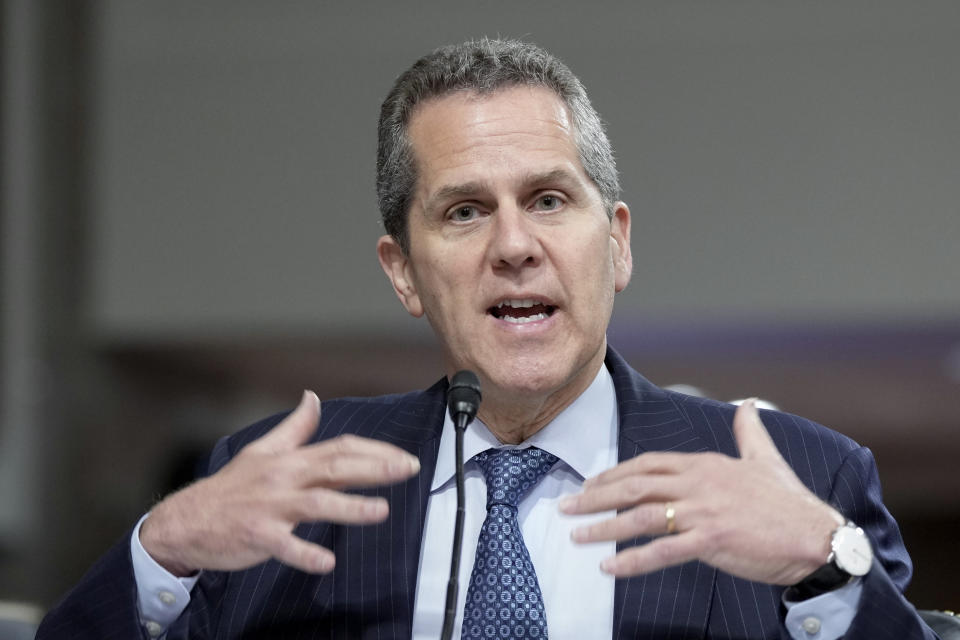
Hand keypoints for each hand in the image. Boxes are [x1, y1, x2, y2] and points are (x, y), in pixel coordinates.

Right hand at [140, 391, 420, 576]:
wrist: (185, 520)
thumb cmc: (229, 489)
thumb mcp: (262, 450)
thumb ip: (294, 428)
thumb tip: (313, 398)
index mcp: (290, 460)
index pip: (340, 448)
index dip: (374, 451)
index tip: (403, 457)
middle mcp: (284, 480)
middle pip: (335, 469)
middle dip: (375, 469)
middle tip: (409, 469)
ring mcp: (271, 508)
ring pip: (316, 505)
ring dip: (349, 508)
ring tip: (381, 511)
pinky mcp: (257, 536)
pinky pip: (284, 546)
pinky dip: (305, 554)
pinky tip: (327, 562)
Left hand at [560, 399, 842, 584]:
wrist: (818, 536)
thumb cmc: (789, 503)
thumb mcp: (765, 459)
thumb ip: (749, 431)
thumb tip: (747, 404)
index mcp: (704, 464)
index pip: (647, 465)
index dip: (614, 474)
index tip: (591, 484)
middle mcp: (698, 482)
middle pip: (634, 486)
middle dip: (595, 496)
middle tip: (567, 507)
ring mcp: (703, 510)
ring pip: (640, 516)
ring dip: (603, 527)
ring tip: (577, 536)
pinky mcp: (711, 539)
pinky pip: (662, 551)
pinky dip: (632, 560)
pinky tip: (610, 568)